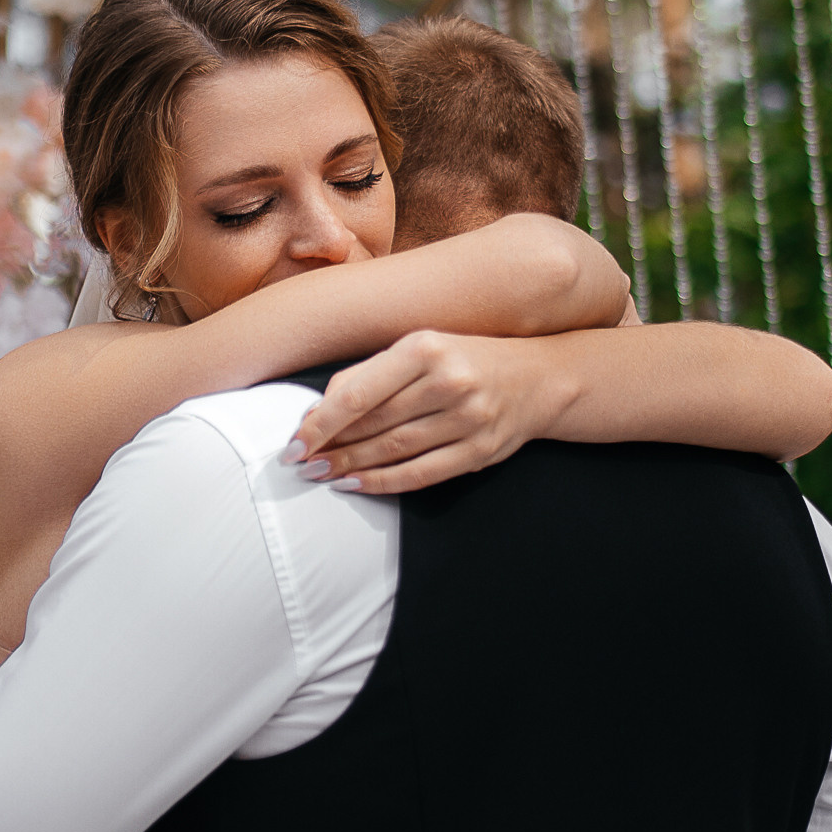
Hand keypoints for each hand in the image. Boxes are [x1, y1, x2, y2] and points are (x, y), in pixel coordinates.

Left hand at [284, 331, 564, 494]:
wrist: (538, 376)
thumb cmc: (464, 358)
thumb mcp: (421, 348)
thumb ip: (372, 372)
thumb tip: (318, 410)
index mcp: (426, 346)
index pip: (359, 391)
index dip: (320, 422)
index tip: (294, 440)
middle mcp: (450, 380)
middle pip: (373, 424)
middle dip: (330, 447)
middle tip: (298, 463)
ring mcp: (469, 418)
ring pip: (394, 451)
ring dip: (350, 466)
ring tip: (320, 474)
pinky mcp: (481, 450)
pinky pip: (422, 474)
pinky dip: (384, 483)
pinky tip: (356, 484)